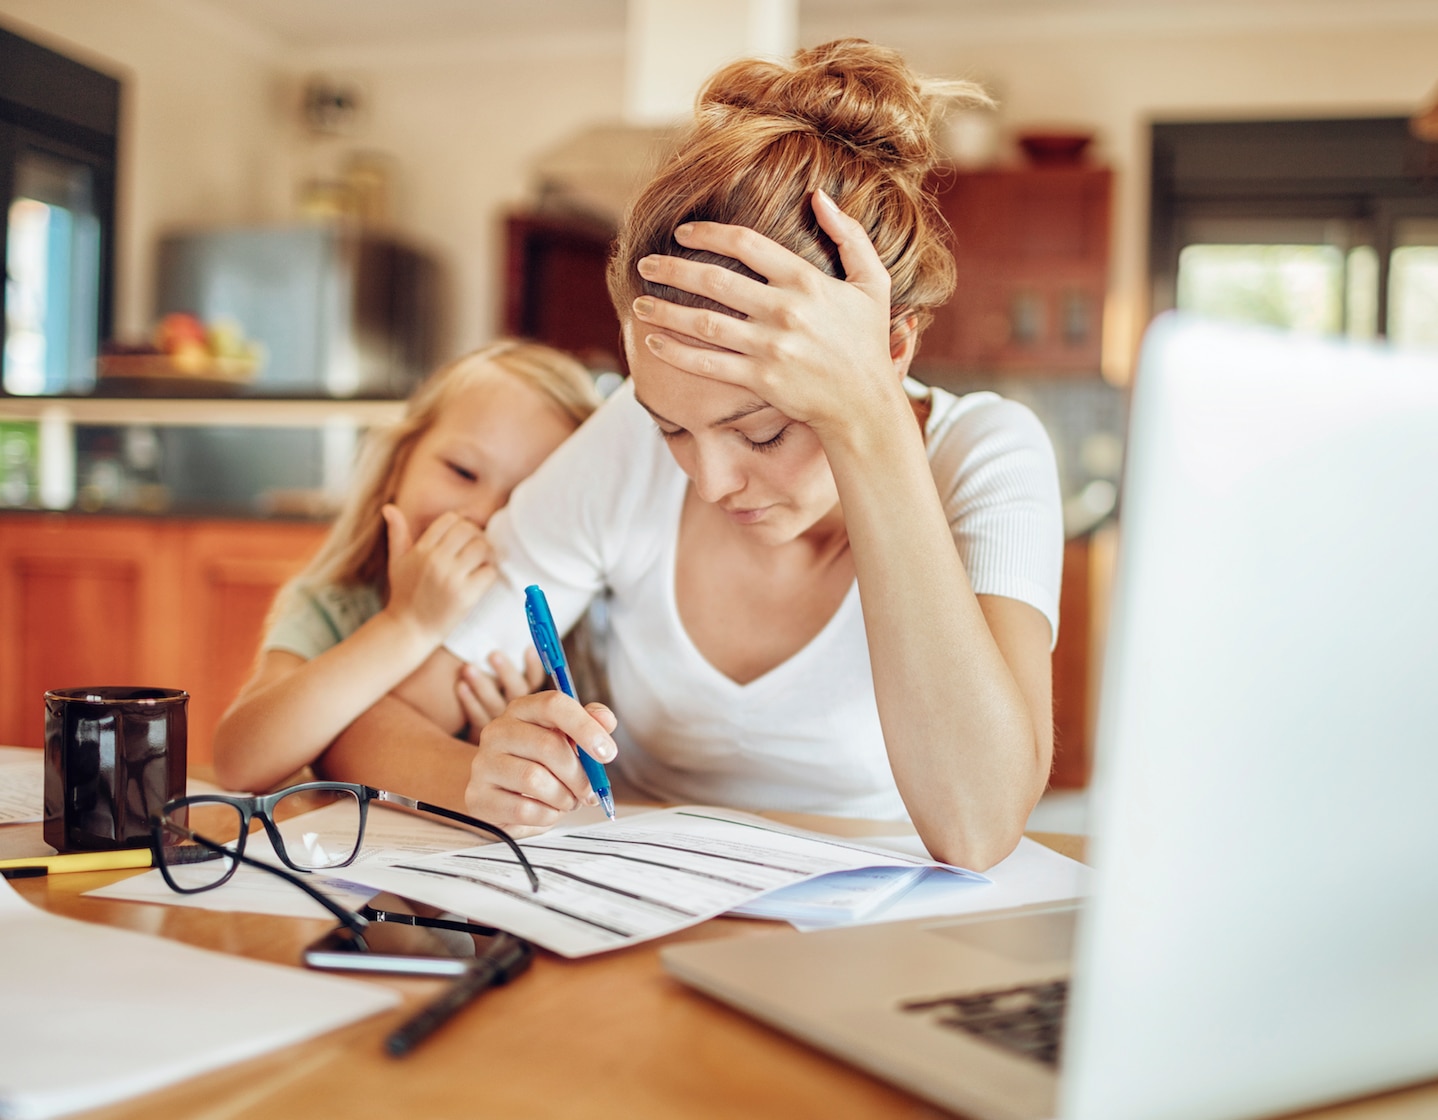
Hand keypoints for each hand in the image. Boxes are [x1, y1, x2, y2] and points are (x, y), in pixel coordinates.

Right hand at [383, 505, 494, 644]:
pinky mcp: (466, 595)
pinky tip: (482, 579)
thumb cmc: (404, 594)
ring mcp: (451, 578)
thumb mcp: (396, 562)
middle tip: (476, 549)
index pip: (451, 519)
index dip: (461, 524)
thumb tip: (389, 507)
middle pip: (469, 530)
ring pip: (482, 548)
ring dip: (487, 553)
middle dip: (476, 536)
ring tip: (481, 562)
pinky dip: (489, 573)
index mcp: (421, 549)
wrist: (408, 629)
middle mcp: (436, 560)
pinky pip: (489, 572)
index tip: (463, 537)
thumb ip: (397, 533)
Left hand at [456, 649, 546, 742]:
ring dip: (482, 685)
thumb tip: (528, 646)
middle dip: (505, 671)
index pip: (537, 682)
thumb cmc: (511, 717)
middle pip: (517, 692)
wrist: (502, 761)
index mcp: (536, 704)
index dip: (533, 666)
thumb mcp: (522, 700)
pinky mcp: (487, 738)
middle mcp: (522, 716)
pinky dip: (469, 702)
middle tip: (493, 654)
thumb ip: (523, 681)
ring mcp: (504, 728)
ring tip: (468, 668)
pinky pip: (478, 717)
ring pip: (495, 705)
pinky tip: (461, 686)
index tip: (529, 649)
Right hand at [464, 692, 617, 831]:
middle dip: (580, 775)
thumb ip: (589, 724)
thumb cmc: (540, 762)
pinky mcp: (479, 796)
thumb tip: (606, 719)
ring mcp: (484, 763)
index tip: (608, 753)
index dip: (585, 727)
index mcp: (523, 709)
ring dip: (564, 797)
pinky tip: (549, 810)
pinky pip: (524, 809)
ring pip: (536, 780)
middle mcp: (498, 731)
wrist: (500, 792)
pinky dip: (548, 815)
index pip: (554, 705)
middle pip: (549, 746)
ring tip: (568, 800)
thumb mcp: (566, 739)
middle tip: (590, 791)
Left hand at [627, 190, 906, 437]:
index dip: (708, 234)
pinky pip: (707, 363)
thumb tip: (818, 195)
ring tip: (638, 303)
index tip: (682, 232)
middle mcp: (784, 310)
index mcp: (806, 281)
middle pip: (715, 280)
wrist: (865, 404)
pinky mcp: (760, 379)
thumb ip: (849, 235)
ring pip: (703, 322)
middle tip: (646, 263)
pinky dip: (676, 353)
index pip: (746, 244)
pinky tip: (653, 341)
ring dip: (665, 311)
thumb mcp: (873, 282)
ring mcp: (770, 347)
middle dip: (673, 268)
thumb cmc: (867, 341)